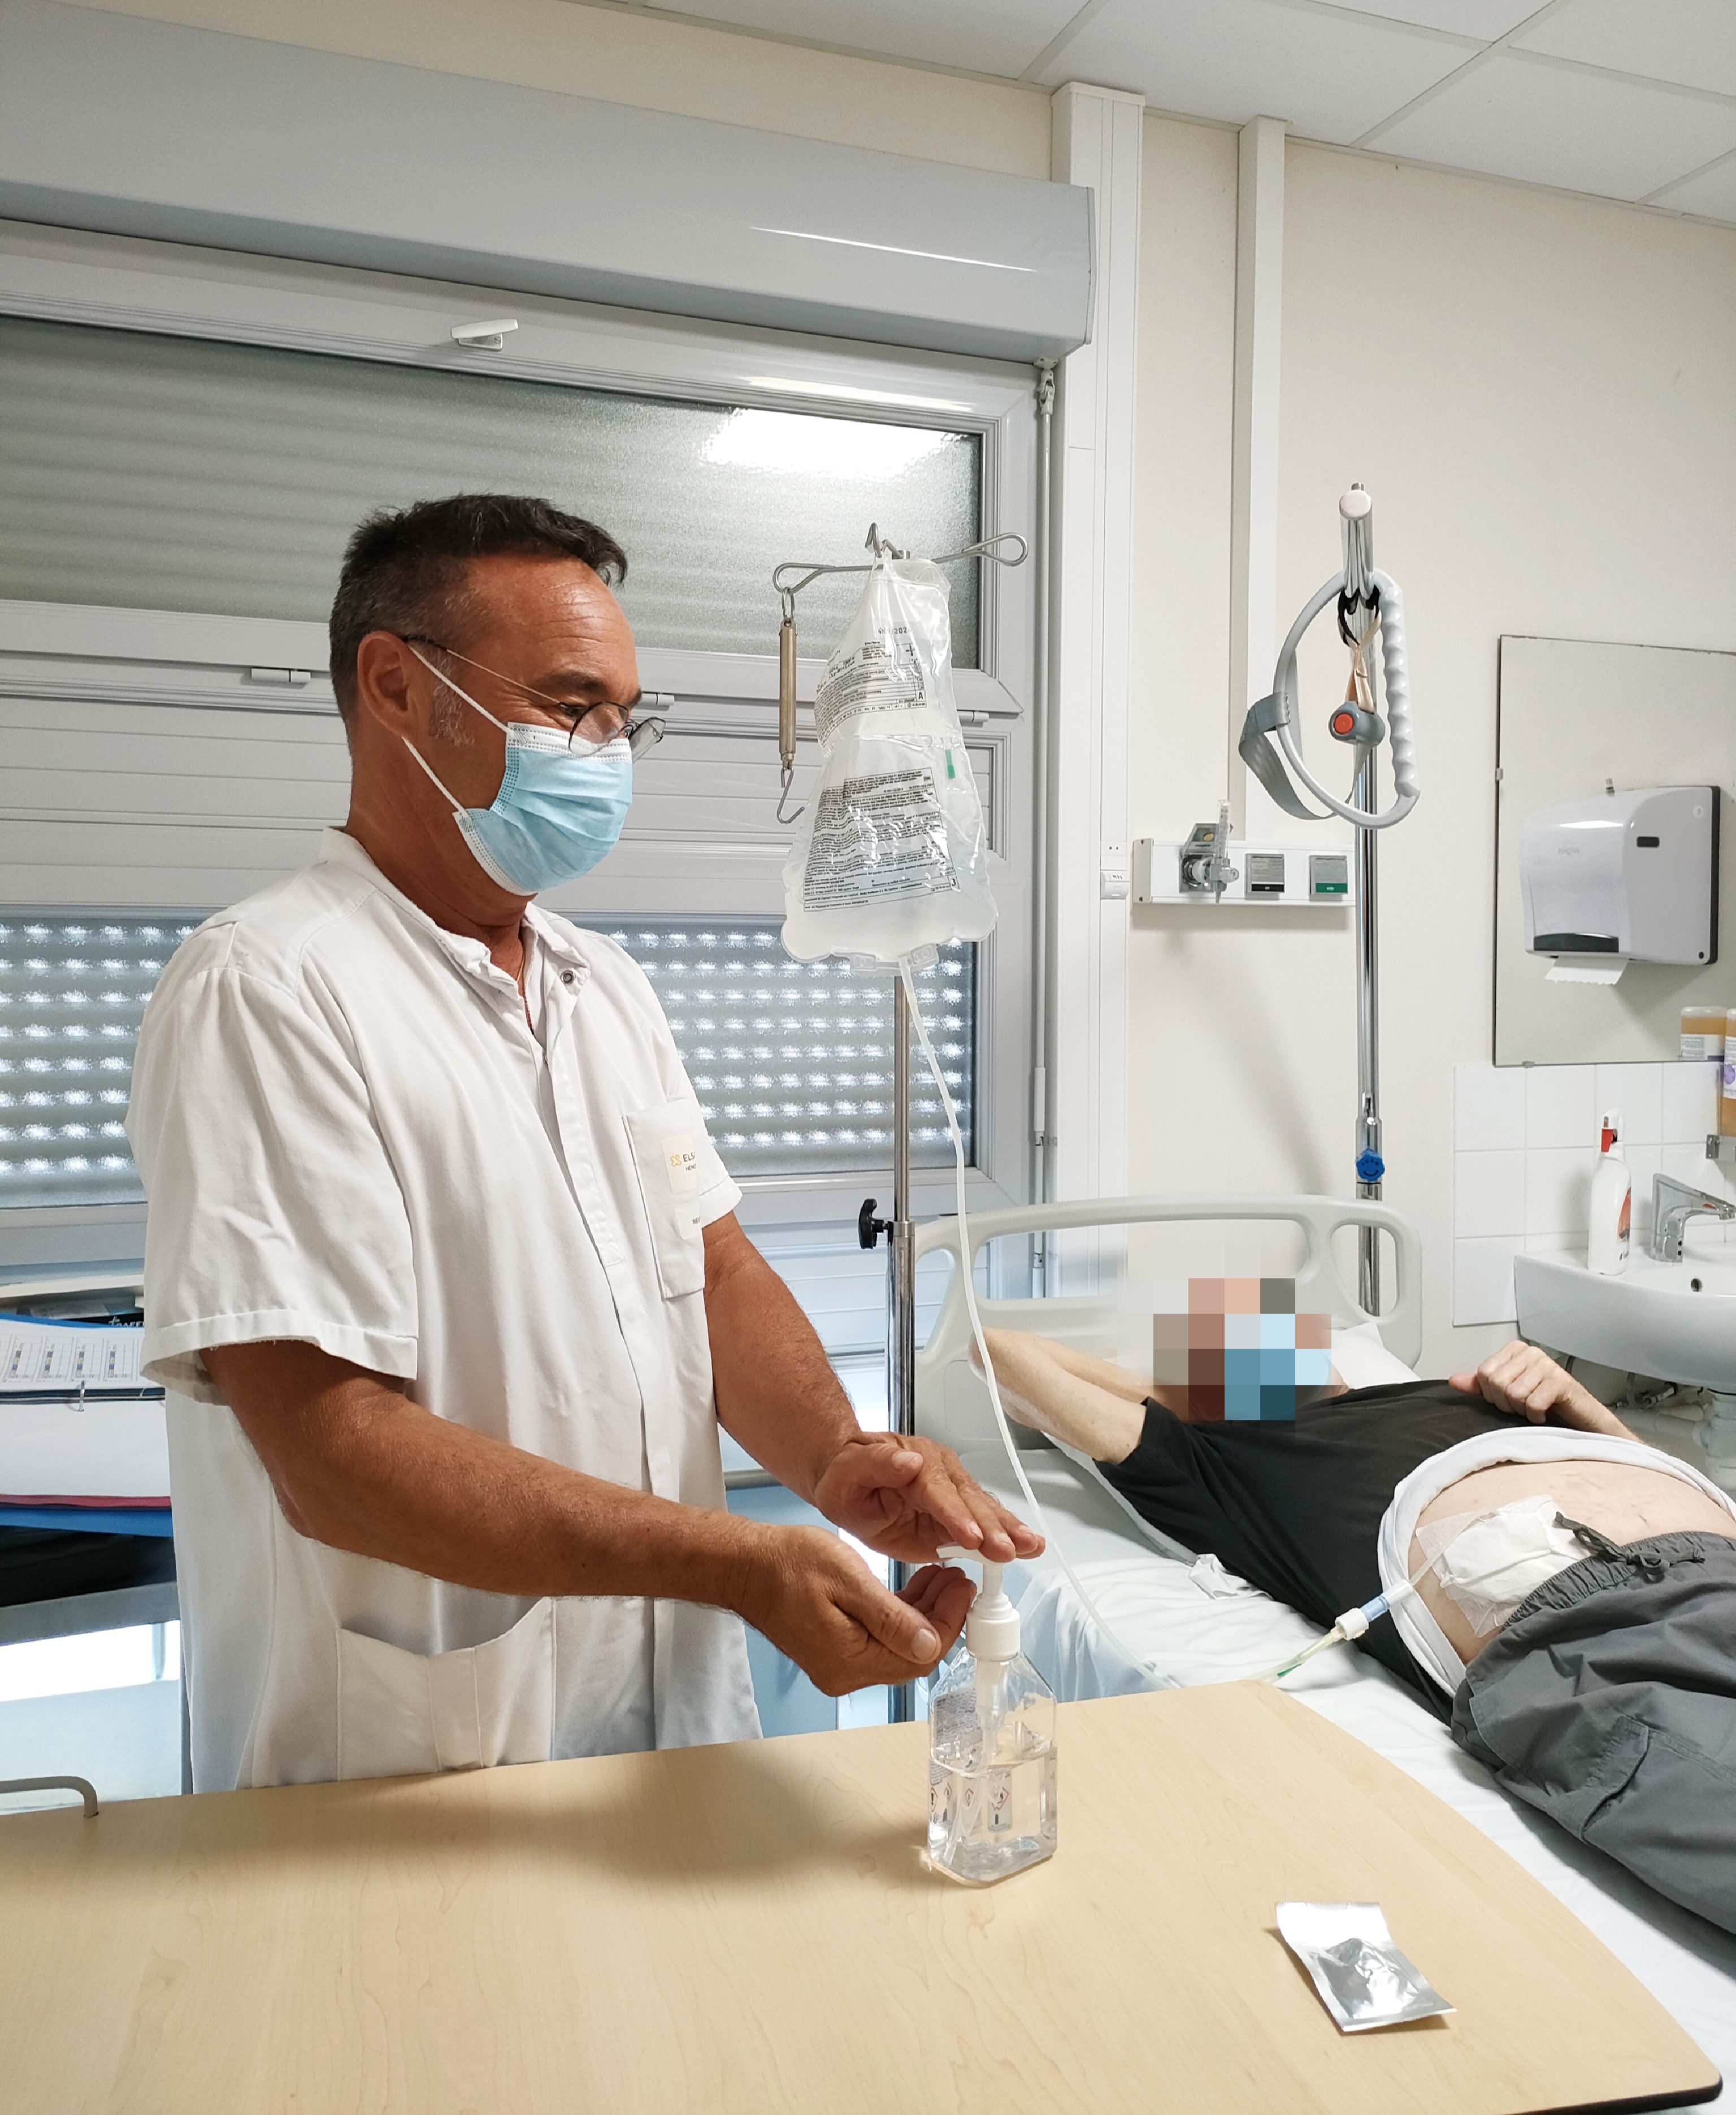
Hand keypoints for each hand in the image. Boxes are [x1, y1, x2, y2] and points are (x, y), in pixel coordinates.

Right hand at [735, 1526, 974, 1696]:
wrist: (745, 1566)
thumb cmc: (787, 1564)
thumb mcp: (847, 1580)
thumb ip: (892, 1617)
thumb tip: (931, 1644)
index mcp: (849, 1661)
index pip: (920, 1654)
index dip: (950, 1621)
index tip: (964, 1587)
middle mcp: (846, 1673)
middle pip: (913, 1656)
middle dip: (943, 1617)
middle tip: (957, 1579)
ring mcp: (840, 1665)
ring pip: (900, 1648)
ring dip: (925, 1615)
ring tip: (941, 1577)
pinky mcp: (836, 1651)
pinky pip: (881, 1641)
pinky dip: (903, 1617)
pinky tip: (914, 1589)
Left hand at [810, 1432, 1044, 1565]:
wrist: (849, 1480)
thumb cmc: (847, 1477)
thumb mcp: (848, 1471)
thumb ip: (875, 1465)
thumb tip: (908, 1462)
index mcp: (916, 1461)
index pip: (938, 1491)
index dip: (956, 1514)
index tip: (972, 1536)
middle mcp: (942, 1472)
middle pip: (969, 1500)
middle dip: (991, 1527)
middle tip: (1010, 1550)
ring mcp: (953, 1492)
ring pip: (984, 1510)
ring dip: (1007, 1530)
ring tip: (1032, 1547)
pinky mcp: (957, 1514)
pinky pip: (984, 1523)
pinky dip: (1006, 1535)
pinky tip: (1028, 1547)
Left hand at [1449, 1341, 1628, 1434]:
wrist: (1581, 1422)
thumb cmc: (1545, 1406)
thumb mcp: (1508, 1395)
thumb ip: (1481, 1386)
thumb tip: (1454, 1380)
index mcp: (1515, 1351)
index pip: (1483, 1373)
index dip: (1492, 1395)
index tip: (1510, 1400)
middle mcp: (1531, 1352)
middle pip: (1496, 1383)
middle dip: (1507, 1404)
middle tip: (1524, 1407)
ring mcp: (1547, 1365)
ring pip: (1513, 1394)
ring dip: (1522, 1411)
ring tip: (1535, 1410)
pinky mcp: (1561, 1382)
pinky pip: (1532, 1403)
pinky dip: (1536, 1416)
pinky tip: (1545, 1414)